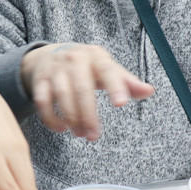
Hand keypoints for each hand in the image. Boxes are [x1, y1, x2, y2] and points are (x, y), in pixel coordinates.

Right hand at [21, 43, 154, 139]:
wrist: (51, 53)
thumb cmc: (87, 66)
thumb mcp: (108, 69)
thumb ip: (127, 82)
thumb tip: (149, 91)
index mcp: (96, 57)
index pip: (108, 70)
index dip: (115, 86)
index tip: (121, 104)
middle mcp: (75, 60)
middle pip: (82, 88)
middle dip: (88, 114)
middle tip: (93, 136)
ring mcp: (55, 69)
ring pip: (62, 95)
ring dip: (71, 118)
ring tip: (80, 134)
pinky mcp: (40, 80)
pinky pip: (42, 100)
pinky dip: (50, 117)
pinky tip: (61, 129)